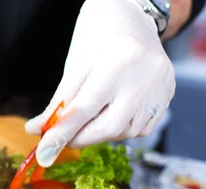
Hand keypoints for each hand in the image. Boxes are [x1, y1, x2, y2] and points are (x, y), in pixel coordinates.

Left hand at [25, 0, 174, 166]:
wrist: (133, 19)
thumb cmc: (98, 40)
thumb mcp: (74, 66)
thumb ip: (58, 103)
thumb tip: (37, 131)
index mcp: (119, 59)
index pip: (84, 108)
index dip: (62, 133)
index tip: (44, 151)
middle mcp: (145, 74)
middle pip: (109, 127)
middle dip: (81, 138)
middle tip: (64, 138)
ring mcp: (161, 87)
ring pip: (125, 132)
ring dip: (100, 134)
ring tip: (90, 116)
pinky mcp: (168, 96)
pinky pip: (139, 128)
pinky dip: (119, 129)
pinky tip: (111, 112)